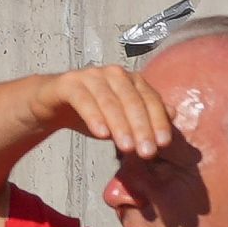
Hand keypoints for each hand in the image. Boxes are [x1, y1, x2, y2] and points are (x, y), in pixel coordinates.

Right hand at [36, 66, 190, 161]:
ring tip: (127, 148)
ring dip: (120, 124)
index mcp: (130, 80)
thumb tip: (173, 113)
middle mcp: (112, 73)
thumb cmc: (94, 111)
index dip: (158, 121)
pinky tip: (101, 135)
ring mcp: (89, 75)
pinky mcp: (68, 83)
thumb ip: (146, 116)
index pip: (150, 99)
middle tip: (147, 153)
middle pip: (132, 99)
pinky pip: (83, 99)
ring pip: (109, 99)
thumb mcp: (123, 119)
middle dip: (142, 127)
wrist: (53, 103)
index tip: (163, 144)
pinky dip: (94, 116)